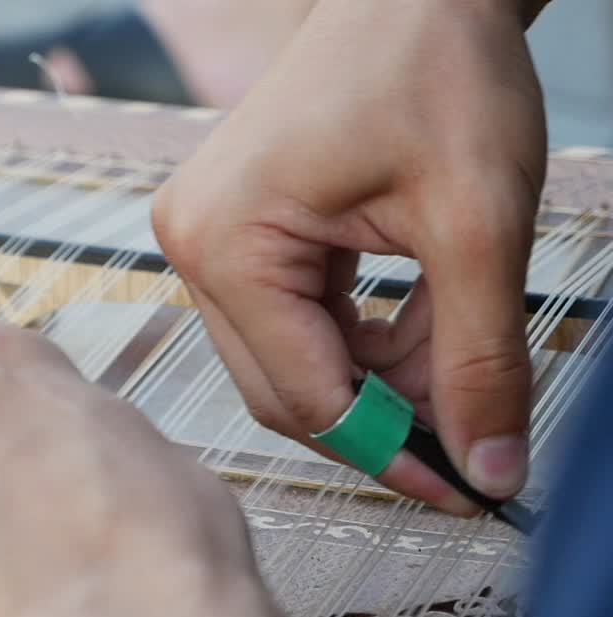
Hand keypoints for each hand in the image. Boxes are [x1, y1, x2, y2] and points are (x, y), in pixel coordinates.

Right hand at [151, 0, 547, 513]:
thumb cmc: (431, 65)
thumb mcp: (476, 222)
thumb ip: (481, 357)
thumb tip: (487, 466)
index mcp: (224, 241)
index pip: (304, 393)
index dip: (390, 451)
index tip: (462, 488)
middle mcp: (193, 246)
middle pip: (285, 388)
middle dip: (385, 414)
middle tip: (472, 432)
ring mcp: (207, 241)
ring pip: (293, 362)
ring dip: (379, 375)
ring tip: (456, 342)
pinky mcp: (233, 236)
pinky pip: (292, 323)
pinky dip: (361, 338)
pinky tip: (416, 314)